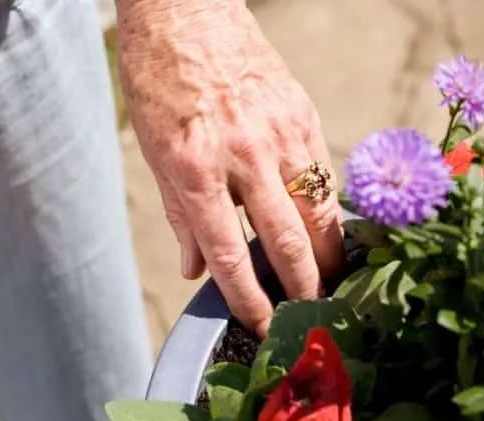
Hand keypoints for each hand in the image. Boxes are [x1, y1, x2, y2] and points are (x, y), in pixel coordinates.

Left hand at [117, 0, 342, 336]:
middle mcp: (242, 154)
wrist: (185, 10)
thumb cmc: (160, 80)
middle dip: (303, 288)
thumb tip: (198, 270)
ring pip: (319, 212)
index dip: (250, 300)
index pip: (230, 254)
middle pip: (286, 241)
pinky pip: (324, 175)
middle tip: (312, 317)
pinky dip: (328, 211)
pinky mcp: (302, 114)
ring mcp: (279, 132)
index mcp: (195, 168)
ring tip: (330, 284)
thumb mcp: (154, 153)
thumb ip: (181, 216)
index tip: (264, 327)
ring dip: (328, 257)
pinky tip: (328, 233)